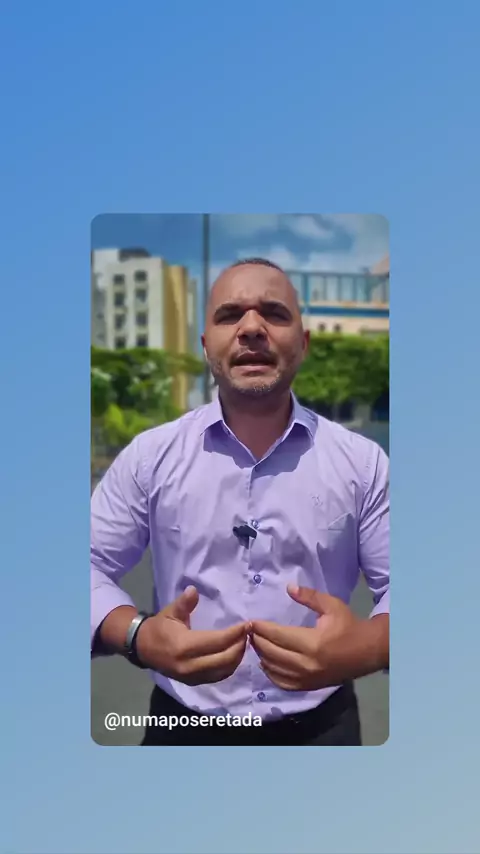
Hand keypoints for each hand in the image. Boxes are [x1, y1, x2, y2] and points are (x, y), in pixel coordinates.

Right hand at [135, 586, 248, 684]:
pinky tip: (234, 654)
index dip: (235, 634)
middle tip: (248, 633)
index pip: (217, 642)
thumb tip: (193, 589)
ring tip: (244, 642)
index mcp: (184, 646)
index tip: (246, 624)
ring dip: (237, 657)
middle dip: (240, 645)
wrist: (143, 648)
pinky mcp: (194, 682)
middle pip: (225, 659)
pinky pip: (217, 677)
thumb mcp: (171, 612)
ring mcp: (192, 677)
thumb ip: (184, 603)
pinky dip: (229, 666)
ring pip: (224, 671)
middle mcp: (190, 665)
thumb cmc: (159, 627)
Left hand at [250, 585, 387, 690]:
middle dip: (257, 641)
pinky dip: (270, 673)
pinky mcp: (309, 687)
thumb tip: (288, 587)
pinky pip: (282, 683)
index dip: (261, 629)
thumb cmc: (348, 625)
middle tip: (250, 631)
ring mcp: (307, 679)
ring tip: (255, 643)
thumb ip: (309, 596)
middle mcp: (307, 664)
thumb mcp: (331, 606)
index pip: (278, 636)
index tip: (251, 622)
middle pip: (272, 653)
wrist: (367, 651)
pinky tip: (266, 662)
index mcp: (313, 643)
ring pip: (274, 669)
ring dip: (261, 656)